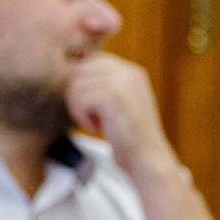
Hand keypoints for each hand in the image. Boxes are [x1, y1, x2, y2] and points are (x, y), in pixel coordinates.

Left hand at [64, 55, 178, 180]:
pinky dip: (82, 117)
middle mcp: (128, 72)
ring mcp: (122, 82)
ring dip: (79, 109)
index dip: (82, 82)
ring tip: (94, 123)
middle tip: (89, 116)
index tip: (89, 106)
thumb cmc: (129, 137)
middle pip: (81, 70)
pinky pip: (81, 99)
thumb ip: (104, 86)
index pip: (93, 61)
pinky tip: (97, 128)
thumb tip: (72, 71)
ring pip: (77, 85)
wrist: (147, 158)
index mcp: (132, 71)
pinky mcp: (114, 96)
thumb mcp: (120, 103)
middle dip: (77, 95)